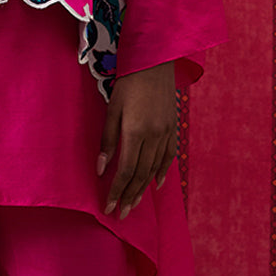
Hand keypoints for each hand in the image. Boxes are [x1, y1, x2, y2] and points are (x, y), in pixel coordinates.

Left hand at [97, 63, 177, 218]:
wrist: (154, 61)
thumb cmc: (128, 83)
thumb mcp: (112, 110)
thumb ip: (107, 141)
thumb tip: (101, 169)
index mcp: (136, 132)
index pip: (126, 171)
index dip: (117, 191)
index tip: (109, 207)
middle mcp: (154, 136)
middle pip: (141, 175)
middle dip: (130, 197)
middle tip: (121, 214)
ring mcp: (167, 133)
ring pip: (155, 169)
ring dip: (143, 189)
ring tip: (134, 204)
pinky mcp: (173, 127)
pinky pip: (169, 156)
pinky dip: (162, 172)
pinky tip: (155, 185)